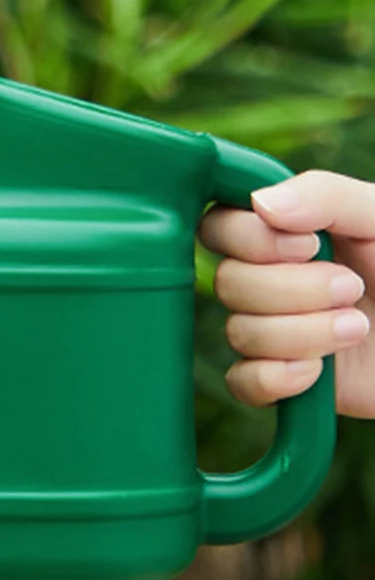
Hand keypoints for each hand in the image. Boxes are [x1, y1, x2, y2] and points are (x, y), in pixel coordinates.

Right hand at [201, 169, 374, 416]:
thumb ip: (329, 196)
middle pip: (228, 282)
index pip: (219, 226)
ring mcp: (276, 330)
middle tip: (352, 288)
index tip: (309, 243)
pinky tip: (317, 372)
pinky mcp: (288, 380)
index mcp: (287, 233)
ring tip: (359, 327)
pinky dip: (275, 378)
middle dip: (289, 289)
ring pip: (240, 332)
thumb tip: (261, 204)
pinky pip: (243, 383)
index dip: (248, 237)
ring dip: (300, 333)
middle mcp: (272, 279)